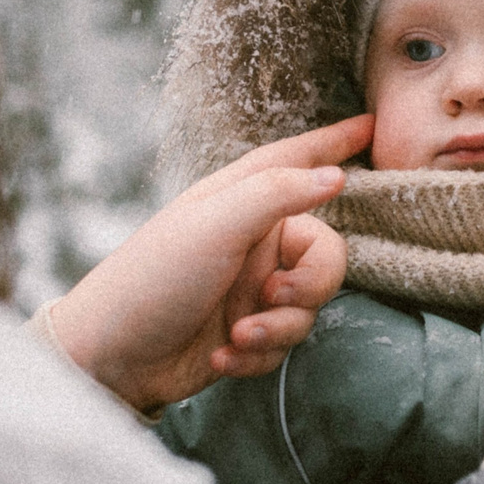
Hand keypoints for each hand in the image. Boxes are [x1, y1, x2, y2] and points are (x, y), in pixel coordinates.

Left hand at [45, 114, 371, 411]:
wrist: (110, 357)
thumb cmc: (152, 277)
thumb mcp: (215, 224)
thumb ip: (278, 193)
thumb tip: (334, 175)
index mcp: (241, 200)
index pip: (297, 160)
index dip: (334, 142)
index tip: (373, 126)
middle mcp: (252, 240)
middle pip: (325, 253)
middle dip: (309, 284)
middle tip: (274, 293)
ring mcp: (248, 288)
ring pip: (308, 306)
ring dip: (278, 327)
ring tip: (237, 336)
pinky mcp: (244, 333)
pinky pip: (283, 344)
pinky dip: (258, 355)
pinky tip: (220, 358)